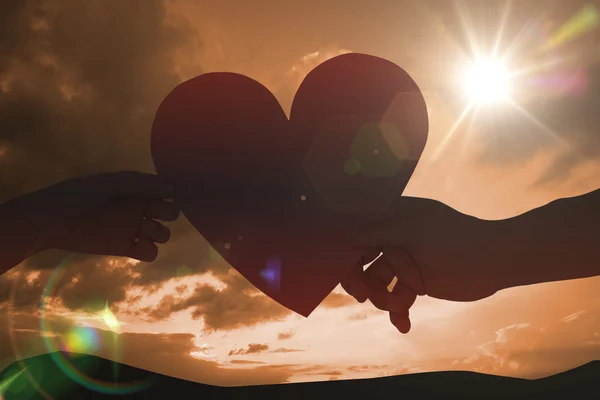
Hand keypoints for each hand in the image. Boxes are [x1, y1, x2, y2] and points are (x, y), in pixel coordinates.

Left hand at [27, 171, 179, 261]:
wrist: (50, 221)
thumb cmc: (79, 196)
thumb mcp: (112, 185)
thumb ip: (142, 185)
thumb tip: (173, 189)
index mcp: (136, 190)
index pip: (165, 191)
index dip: (173, 194)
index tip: (175, 196)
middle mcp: (138, 208)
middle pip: (168, 213)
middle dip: (168, 214)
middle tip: (156, 214)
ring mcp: (132, 228)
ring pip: (161, 233)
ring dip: (160, 233)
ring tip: (144, 231)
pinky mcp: (124, 247)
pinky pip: (148, 252)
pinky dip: (150, 251)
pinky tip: (139, 246)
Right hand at [342, 196, 501, 333]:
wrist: (496, 262)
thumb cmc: (455, 239)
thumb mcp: (413, 231)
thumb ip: (379, 231)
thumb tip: (347, 232)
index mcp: (392, 217)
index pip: (358, 230)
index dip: (346, 250)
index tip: (341, 269)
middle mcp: (394, 238)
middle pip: (363, 261)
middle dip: (362, 281)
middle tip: (363, 297)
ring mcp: (404, 261)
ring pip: (378, 283)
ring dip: (384, 298)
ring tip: (400, 307)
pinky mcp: (415, 282)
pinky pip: (396, 297)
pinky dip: (398, 312)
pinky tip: (404, 325)